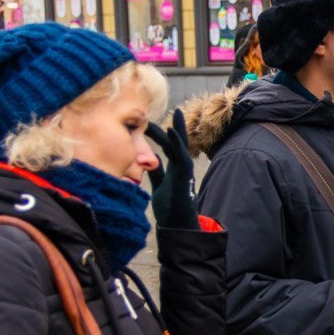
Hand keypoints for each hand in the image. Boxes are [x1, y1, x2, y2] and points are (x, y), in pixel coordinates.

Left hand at [145, 109, 198, 229]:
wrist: (176, 225)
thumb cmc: (169, 208)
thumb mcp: (159, 186)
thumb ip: (155, 173)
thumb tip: (149, 160)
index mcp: (174, 169)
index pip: (168, 147)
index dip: (161, 134)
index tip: (149, 122)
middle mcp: (181, 168)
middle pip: (179, 143)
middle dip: (178, 126)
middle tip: (175, 109)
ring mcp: (184, 172)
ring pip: (182, 147)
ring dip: (180, 130)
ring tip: (177, 113)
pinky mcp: (184, 176)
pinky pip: (182, 156)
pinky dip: (177, 143)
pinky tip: (171, 131)